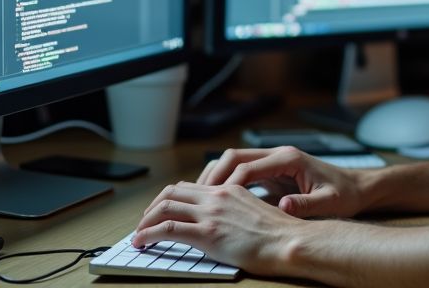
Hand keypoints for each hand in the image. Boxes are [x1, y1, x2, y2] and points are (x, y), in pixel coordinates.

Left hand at [133, 182, 304, 272]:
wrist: (290, 241)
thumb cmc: (280, 234)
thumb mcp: (257, 211)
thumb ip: (238, 209)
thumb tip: (227, 220)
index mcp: (229, 190)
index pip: (189, 187)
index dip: (169, 198)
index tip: (160, 211)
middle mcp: (217, 197)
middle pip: (172, 192)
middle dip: (152, 207)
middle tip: (143, 222)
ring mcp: (211, 214)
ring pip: (164, 208)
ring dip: (145, 221)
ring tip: (138, 234)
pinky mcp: (207, 234)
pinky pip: (167, 229)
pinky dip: (148, 234)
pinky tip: (142, 243)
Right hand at [199, 146, 368, 218]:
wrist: (358, 187)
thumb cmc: (345, 194)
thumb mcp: (329, 203)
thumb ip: (306, 205)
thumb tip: (284, 207)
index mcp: (289, 159)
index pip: (248, 166)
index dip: (229, 184)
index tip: (216, 202)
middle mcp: (279, 154)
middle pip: (234, 157)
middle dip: (214, 175)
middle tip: (197, 197)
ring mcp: (274, 161)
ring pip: (235, 161)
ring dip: (217, 176)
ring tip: (201, 198)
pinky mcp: (273, 171)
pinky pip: (243, 171)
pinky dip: (228, 181)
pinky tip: (219, 199)